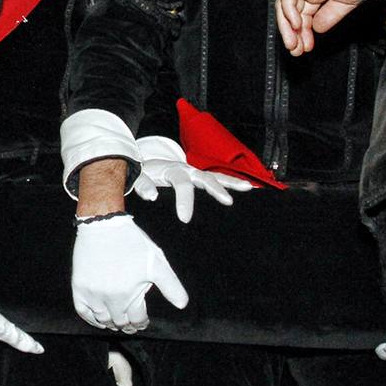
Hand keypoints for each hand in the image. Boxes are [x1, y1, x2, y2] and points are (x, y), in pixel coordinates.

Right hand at [72, 214, 186, 332]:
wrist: (103, 224)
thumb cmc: (131, 242)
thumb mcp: (156, 262)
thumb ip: (171, 285)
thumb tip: (182, 305)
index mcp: (129, 294)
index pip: (137, 320)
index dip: (142, 323)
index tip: (142, 322)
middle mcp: (110, 298)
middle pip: (119, 321)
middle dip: (127, 324)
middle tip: (130, 324)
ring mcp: (92, 293)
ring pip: (102, 319)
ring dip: (111, 323)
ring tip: (116, 322)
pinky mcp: (79, 286)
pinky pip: (82, 311)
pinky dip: (90, 319)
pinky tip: (98, 319)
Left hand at [133, 136, 253, 222]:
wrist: (144, 166)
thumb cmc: (141, 174)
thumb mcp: (137, 178)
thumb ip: (142, 185)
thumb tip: (152, 196)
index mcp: (171, 170)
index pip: (182, 184)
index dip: (185, 201)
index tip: (185, 219)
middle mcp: (187, 169)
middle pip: (204, 178)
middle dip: (216, 189)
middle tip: (228, 202)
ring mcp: (195, 173)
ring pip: (216, 176)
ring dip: (232, 182)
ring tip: (248, 188)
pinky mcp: (199, 178)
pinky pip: (217, 179)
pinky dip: (231, 183)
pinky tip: (247, 188)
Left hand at [276, 0, 361, 55]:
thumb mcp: (344, 4)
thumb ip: (329, 16)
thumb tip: (315, 29)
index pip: (303, 15)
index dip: (303, 33)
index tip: (305, 48)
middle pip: (291, 12)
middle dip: (293, 33)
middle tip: (296, 50)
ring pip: (285, 5)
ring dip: (288, 26)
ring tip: (294, 43)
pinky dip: (289, 10)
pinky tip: (297, 25)